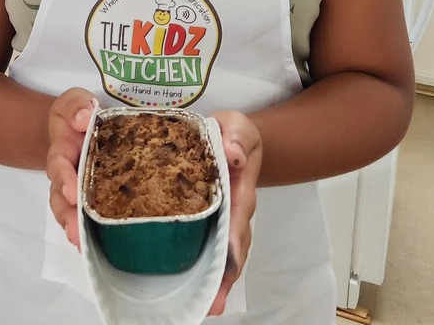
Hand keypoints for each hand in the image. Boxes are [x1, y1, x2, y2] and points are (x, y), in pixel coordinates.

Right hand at [47, 88, 97, 249]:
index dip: (65, 178)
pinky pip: (83, 214)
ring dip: (74, 226)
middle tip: (76, 228)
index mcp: (63, 148)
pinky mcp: (89, 196)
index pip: (60, 164)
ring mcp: (75, 187)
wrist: (79, 126)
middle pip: (60, 196)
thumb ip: (76, 105)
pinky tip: (92, 243)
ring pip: (68, 210)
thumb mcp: (74, 100)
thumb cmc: (77, 113)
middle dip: (67, 213)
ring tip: (81, 242)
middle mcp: (66, 172)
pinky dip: (85, 229)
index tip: (72, 191)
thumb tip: (84, 118)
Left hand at [208, 110, 262, 316]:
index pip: (240, 213)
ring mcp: (225, 220)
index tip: (230, 254)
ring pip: (224, 256)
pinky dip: (204, 271)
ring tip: (206, 307)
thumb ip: (237, 136)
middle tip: (215, 302)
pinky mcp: (210, 224)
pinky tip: (192, 291)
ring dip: (217, 281)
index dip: (235, 234)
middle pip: (235, 247)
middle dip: (227, 274)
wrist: (231, 138)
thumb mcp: (237, 125)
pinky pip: (209, 250)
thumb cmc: (234, 133)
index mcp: (241, 186)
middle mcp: (236, 210)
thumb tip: (233, 154)